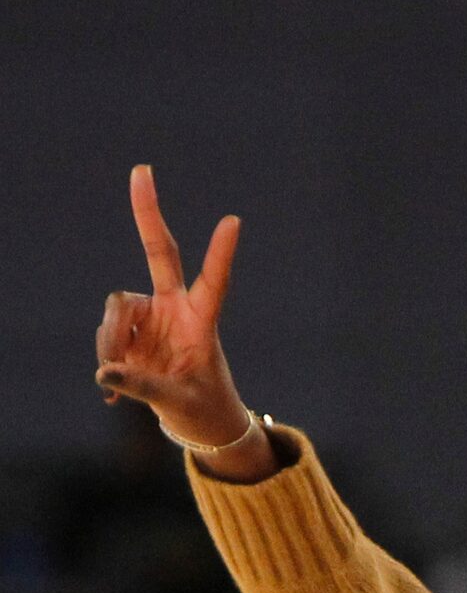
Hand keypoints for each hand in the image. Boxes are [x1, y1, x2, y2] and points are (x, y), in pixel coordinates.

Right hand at [93, 166, 248, 446]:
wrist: (196, 422)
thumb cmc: (203, 409)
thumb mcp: (178, 403)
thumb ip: (143, 388)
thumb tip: (105, 373)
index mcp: (203, 321)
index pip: (214, 281)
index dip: (221, 253)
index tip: (234, 221)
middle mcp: (175, 309)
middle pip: (160, 253)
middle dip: (148, 213)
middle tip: (142, 170)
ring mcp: (150, 317)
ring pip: (117, 309)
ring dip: (111, 339)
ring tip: (118, 377)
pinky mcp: (129, 332)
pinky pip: (106, 336)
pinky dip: (107, 361)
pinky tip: (113, 389)